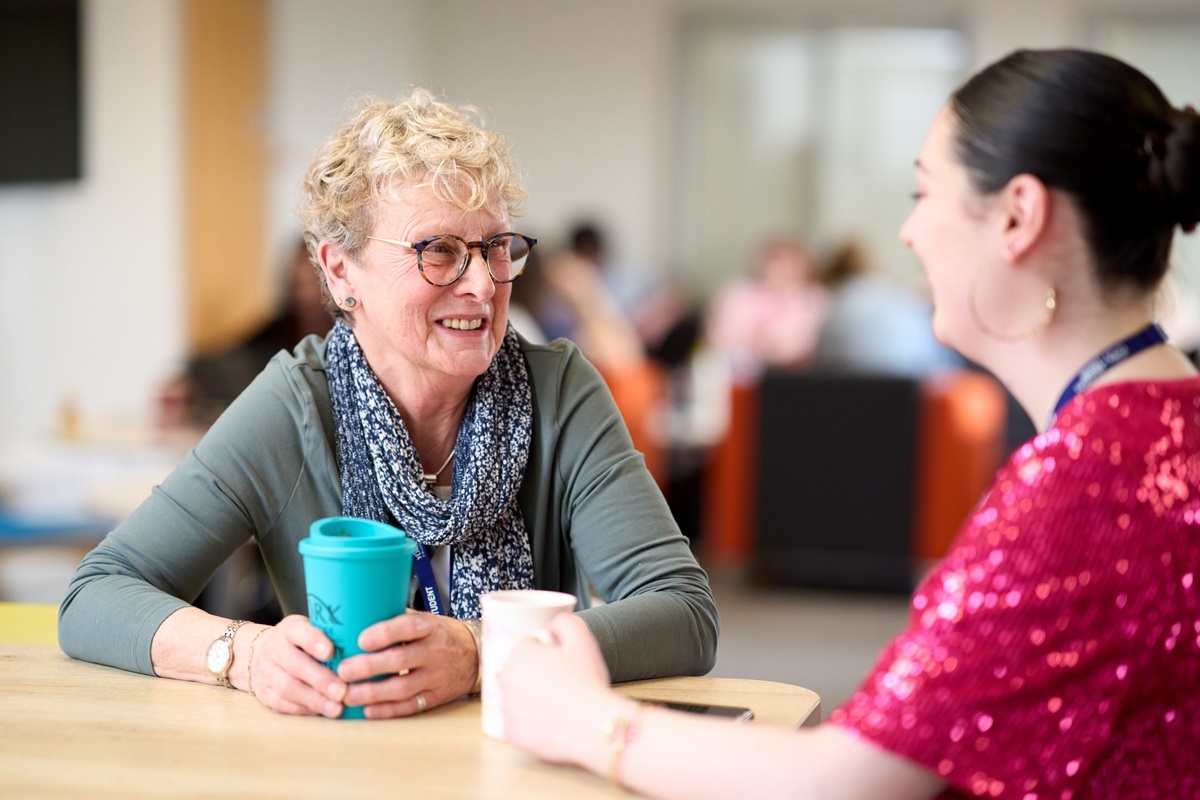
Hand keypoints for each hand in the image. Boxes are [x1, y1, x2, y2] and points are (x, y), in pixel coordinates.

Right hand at [246, 615, 346, 717]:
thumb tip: (369, 647)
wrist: (257, 653)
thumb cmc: (299, 642)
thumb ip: (332, 634)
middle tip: (342, 691)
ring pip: (288, 687)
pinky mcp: (264, 693)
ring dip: (314, 700)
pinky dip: (304, 710)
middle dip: (320, 679)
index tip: (331, 652)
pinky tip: (322, 712)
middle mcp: (274, 649)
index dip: (314, 641)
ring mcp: (266, 672)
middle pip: (295, 665)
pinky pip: (282, 704)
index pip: (299, 631)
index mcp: (289, 629)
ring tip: (337, 708)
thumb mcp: (310, 628)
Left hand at [336, 611, 477, 717]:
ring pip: (402, 687)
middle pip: (400, 660)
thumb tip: (358, 617)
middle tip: (343, 671)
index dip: (384, 633)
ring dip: (372, 693)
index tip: (361, 640)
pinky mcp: (436, 697)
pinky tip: (368, 710)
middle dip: (368, 667)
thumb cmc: (440, 635)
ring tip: (348, 695)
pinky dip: (388, 710)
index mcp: (430, 627)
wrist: (476, 656)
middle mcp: (435, 651)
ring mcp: (436, 676)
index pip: (408, 627)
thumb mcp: (426, 620)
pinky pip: (410, 706)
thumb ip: (397, 620)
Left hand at [498, 613, 617, 764]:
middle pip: (520, 671)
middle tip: (562, 683)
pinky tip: (548, 721)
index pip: (528, 647)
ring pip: (517, 697)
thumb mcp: (582, 638)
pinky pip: (516, 723)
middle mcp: (504, 680)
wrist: (592, 725)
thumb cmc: (587, 681)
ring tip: (557, 704)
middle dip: (535, 674)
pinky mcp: (509, 734)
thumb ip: (564, 621)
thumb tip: (551, 625)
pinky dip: (528, 723)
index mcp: (518, 654)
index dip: (548, 653)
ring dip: (530, 698)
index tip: (562, 663)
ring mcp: (505, 709)